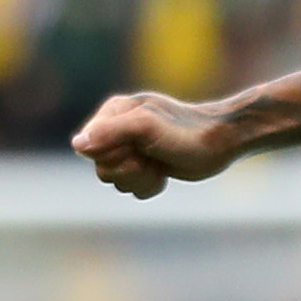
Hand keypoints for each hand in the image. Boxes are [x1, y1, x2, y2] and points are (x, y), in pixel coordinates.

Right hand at [71, 91, 242, 197]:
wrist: (222, 142)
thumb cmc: (187, 132)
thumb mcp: (147, 128)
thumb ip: (111, 132)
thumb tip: (77, 145)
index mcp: (114, 112)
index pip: (90, 148)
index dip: (114, 156)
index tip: (138, 149)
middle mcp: (118, 129)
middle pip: (102, 168)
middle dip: (129, 171)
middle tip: (151, 159)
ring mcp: (131, 148)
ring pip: (116, 181)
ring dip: (141, 179)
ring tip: (160, 165)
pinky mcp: (144, 165)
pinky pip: (132, 188)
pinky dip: (149, 186)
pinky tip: (164, 173)